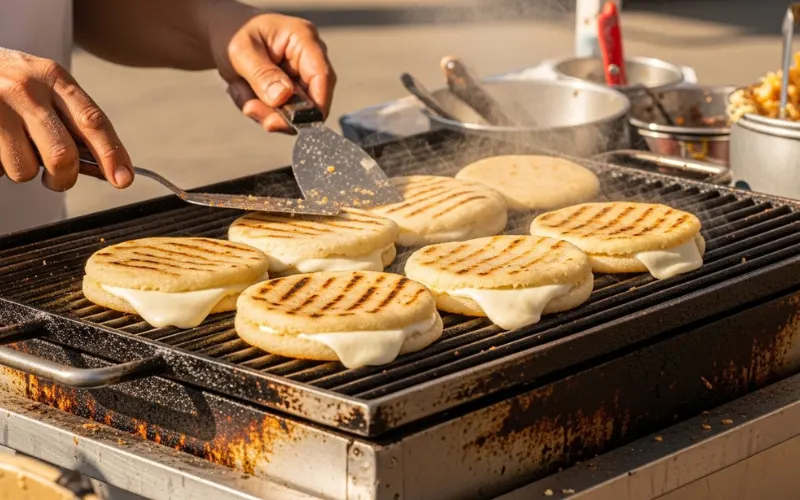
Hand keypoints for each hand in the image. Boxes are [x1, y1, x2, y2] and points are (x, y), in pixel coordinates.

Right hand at [0, 48, 132, 190]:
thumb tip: (108, 169)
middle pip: (62, 154)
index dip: (112, 154)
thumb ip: (74, 122)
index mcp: (53, 77)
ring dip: (25, 170)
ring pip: (25, 169)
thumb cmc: (12, 85)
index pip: (92, 120)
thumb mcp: (45, 87)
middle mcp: (25, 89)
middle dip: (64, 178)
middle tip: (58, 179)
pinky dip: (0, 166)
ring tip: (14, 148)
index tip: (124, 180)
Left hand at [213, 12, 335, 132]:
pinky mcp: (291, 93)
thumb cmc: (232, 33)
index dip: (316, 104)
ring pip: (293, 112)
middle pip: (310, 100)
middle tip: (249, 109)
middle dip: (279, 112)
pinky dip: (259, 108)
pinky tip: (243, 89)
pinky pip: (281, 114)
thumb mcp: (241, 51)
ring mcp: (301, 78)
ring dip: (263, 109)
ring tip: (238, 87)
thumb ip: (262, 75)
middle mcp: (309, 60)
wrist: (223, 34)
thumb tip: (282, 98)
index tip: (294, 123)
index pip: (322, 76)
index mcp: (303, 39)